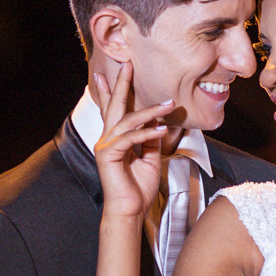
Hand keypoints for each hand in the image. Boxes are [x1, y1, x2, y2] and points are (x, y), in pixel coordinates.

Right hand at [92, 62, 176, 219]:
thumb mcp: (150, 158)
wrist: (130, 211)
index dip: (110, 90)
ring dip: (150, 111)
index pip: (112, 110)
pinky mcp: (108, 155)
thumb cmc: (137, 188)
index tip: (111, 72)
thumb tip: (157, 122)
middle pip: (114, 106)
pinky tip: (162, 129)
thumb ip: (150, 139)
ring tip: (170, 104)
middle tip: (128, 64)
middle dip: (121, 84)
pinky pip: (130, 138)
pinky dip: (148, 132)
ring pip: (128, 120)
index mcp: (115, 139)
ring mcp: (105, 146)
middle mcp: (106, 139)